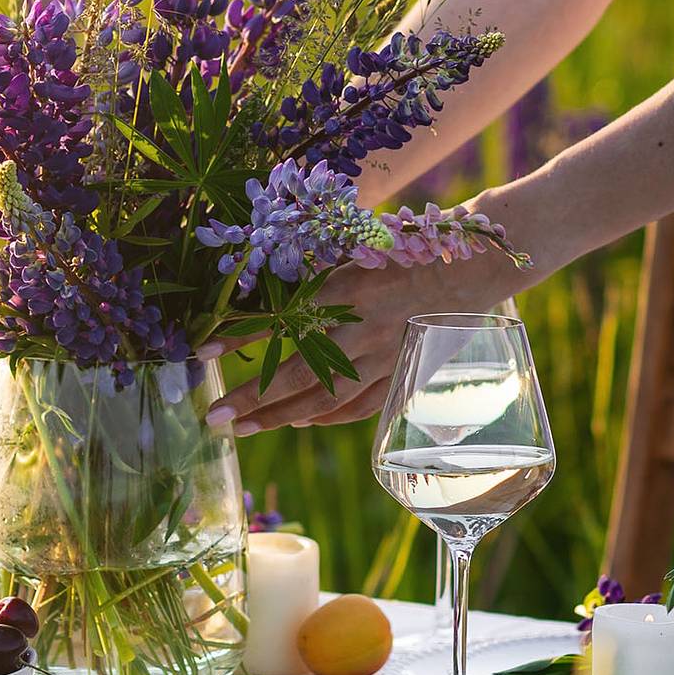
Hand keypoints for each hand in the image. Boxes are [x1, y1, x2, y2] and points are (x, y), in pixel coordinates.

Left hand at [205, 250, 518, 434]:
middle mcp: (361, 330)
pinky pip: (358, 407)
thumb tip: (258, 283)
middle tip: (215, 417)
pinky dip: (326, 417)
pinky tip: (300, 419)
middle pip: (296, 375)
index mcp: (346, 290)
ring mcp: (384, 359)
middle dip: (251, 400)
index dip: (239, 334)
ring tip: (242, 427)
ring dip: (279, 416)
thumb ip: (313, 270)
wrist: (471, 267)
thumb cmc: (408, 248)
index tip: (202, 347)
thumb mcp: (354, 247)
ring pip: (324, 399)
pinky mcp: (403, 374)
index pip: (281, 319)